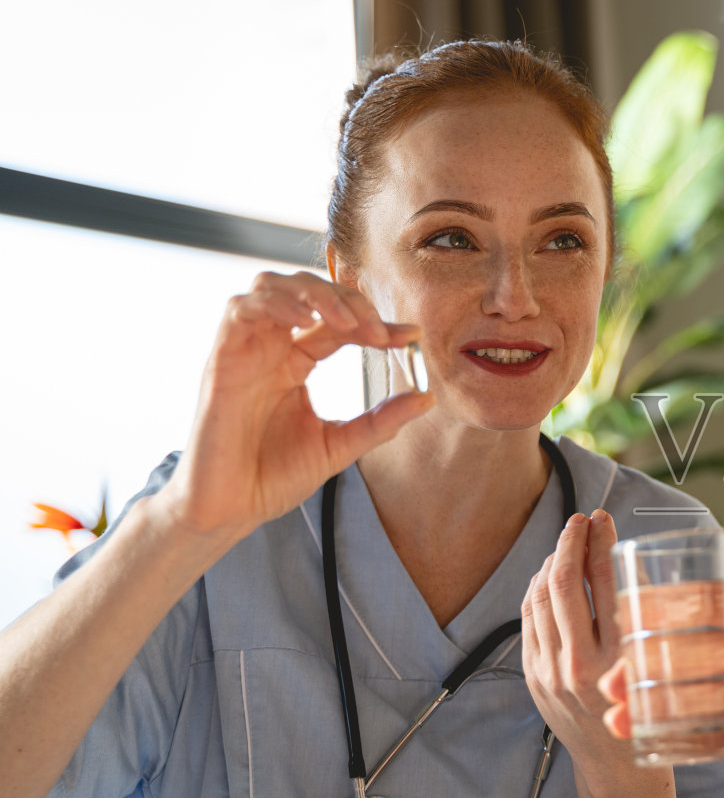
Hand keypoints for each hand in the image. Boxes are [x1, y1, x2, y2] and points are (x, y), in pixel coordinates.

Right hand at [160, 270, 432, 537]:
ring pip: (271, 287)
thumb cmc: (272, 477)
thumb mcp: (340, 446)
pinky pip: (240, 310)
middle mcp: (269, 349)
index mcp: (295, 363)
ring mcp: (243, 351)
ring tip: (347, 321)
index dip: (374, 322)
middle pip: (306, 292)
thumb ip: (381, 421)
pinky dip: (275, 305)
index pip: (337, 325)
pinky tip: (306, 323)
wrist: (229, 510)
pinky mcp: (220, 361)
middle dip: (347, 300)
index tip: (411, 335)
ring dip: (313, 294)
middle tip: (379, 330)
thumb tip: (427, 398)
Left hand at [521, 510, 636, 773]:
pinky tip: (551, 577)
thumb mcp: (659, 663)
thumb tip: (622, 556)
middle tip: (580, 521)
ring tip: (567, 545)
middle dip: (569, 542)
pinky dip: (538, 590)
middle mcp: (579, 667)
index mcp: (618, 660)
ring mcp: (549, 673)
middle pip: (562, 584)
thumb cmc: (650, 711)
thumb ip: (642, 614)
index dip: (601, 542)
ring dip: (550, 563)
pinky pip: (529, 620)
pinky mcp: (533, 678)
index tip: (603, 519)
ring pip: (539, 598)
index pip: (602, 582)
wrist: (619, 768)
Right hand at [600, 592, 723, 788]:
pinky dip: (672, 738)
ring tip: (613, 709)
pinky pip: (707, 737)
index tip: (632, 615)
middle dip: (648, 662)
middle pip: (690, 653)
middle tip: (613, 674)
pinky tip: (640, 738)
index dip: (670, 608)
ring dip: (649, 700)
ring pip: (690, 695)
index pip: (713, 604)